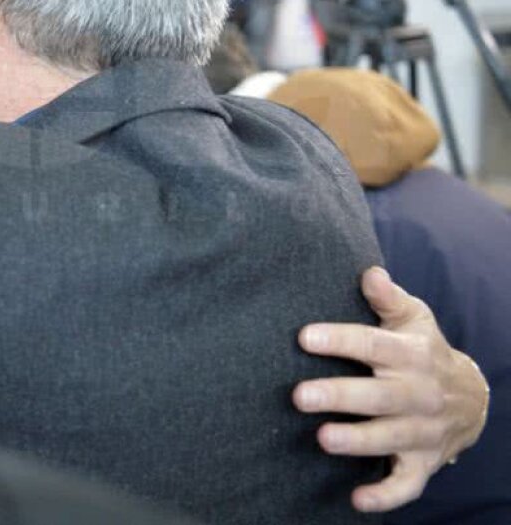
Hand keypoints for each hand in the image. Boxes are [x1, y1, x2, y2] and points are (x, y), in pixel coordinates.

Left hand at [293, 267, 488, 512]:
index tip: (304, 337)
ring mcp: (422, 431)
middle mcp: (419, 394)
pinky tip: (356, 499)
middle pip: (380, 396)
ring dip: (357, 441)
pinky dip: (385, 495)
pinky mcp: (423, 463)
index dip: (340, 341)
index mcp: (413, 355)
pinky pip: (407, 484)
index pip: (374, 345)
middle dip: (341, 396)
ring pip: (390, 439)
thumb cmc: (424, 350)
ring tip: (322, 439)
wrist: (471, 398)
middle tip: (300, 396)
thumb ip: (388, 298)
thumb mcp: (414, 319)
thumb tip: (369, 272)